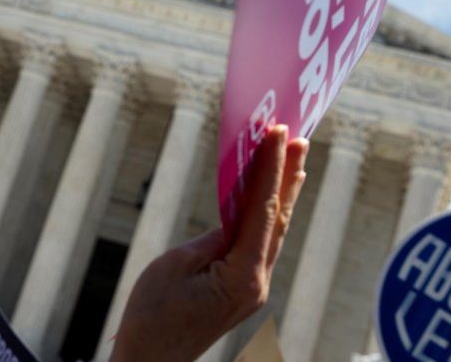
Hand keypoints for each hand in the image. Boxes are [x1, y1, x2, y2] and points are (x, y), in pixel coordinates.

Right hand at [111, 125, 307, 361]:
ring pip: (272, 230)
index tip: (279, 133)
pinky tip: (271, 199)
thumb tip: (235, 217)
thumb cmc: (152, 317)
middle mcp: (257, 283)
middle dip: (287, 175)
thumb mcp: (176, 266)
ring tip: (294, 157)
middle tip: (298, 136)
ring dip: (281, 193)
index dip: (271, 168)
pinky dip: (266, 215)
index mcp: (243, 277)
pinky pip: (259, 243)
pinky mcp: (241, 289)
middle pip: (277, 218)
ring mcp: (252, 288)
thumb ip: (211, 239)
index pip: (263, 211)